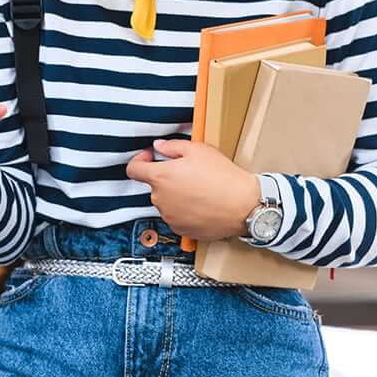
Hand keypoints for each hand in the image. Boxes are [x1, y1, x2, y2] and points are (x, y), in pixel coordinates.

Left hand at [125, 139, 260, 239]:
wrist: (244, 206)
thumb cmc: (223, 178)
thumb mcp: (198, 150)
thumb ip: (172, 146)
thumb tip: (159, 146)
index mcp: (161, 178)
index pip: (133, 169)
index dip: (139, 161)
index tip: (150, 158)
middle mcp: (160, 199)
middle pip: (154, 186)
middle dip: (166, 178)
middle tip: (188, 173)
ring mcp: (170, 217)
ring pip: (165, 202)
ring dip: (175, 195)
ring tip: (199, 189)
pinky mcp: (181, 230)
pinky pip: (176, 217)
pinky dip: (184, 210)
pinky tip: (201, 204)